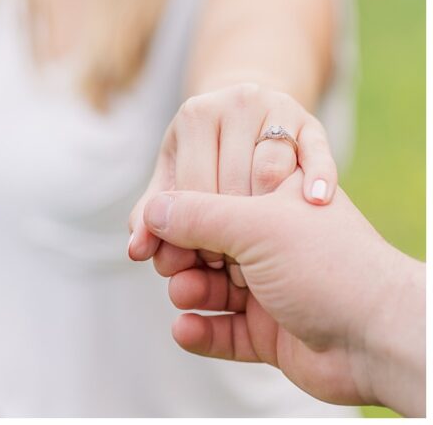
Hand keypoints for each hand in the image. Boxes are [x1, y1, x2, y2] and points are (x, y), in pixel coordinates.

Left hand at [128, 83, 337, 285]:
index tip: (203, 263)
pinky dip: (318, 176)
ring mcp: (277, 108)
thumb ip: (156, 220)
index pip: (191, 187)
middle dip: (230, 232)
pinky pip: (316, 153)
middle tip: (233, 267)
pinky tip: (315, 201)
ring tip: (263, 247)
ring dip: (268, 213)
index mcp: (194, 115)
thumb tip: (136, 250)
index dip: (195, 233)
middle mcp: (235, 101)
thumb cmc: (211, 171)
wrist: (256, 124)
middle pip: (230, 183)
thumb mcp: (181, 187)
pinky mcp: (313, 123)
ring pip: (270, 169)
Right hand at [138, 173, 424, 416]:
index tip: (151, 223)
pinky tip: (185, 328)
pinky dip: (200, 329)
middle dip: (179, 252)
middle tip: (166, 261)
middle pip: (204, 242)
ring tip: (183, 294)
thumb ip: (196, 214)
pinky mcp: (267, 333)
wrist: (381, 339)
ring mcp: (270, 289)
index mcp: (275, 201)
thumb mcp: (255, 224)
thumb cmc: (329, 265)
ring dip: (189, 289)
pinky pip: (221, 330)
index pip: (213, 192)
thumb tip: (151, 212)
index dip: (179, 208)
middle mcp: (272, 243)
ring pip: (208, 286)